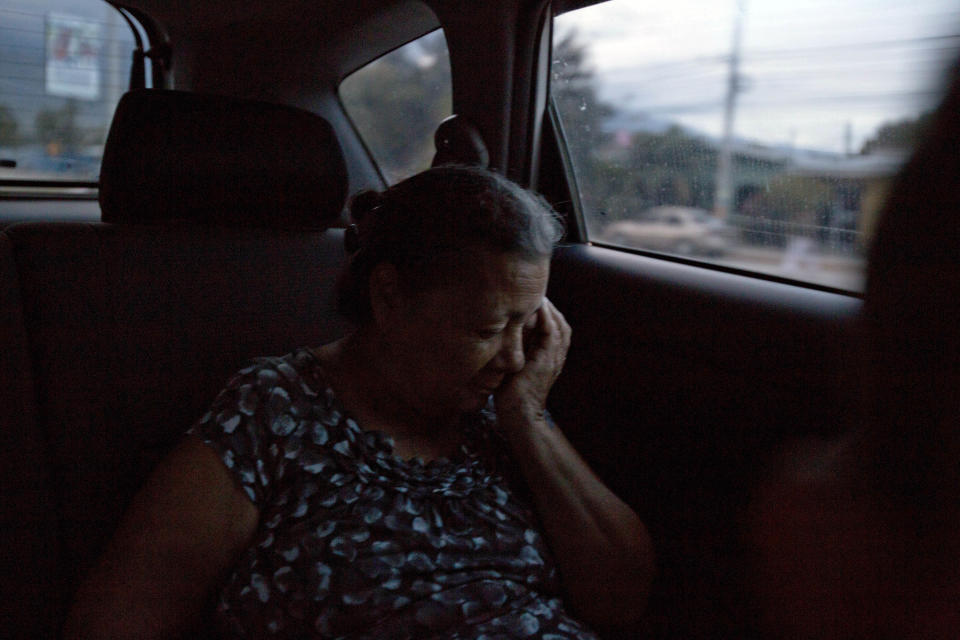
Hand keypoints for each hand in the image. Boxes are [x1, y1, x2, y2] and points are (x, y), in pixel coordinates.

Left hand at [495, 297, 570, 432]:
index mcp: (549, 356)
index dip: (546, 312)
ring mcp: (554, 358)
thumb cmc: (509, 393)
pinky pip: (553, 333)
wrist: (517, 414)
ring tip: (538, 295)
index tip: (533, 300)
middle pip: (560, 323)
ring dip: (549, 308)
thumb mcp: (512, 365)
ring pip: (559, 325)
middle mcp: (555, 356)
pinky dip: (548, 318)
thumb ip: (513, 350)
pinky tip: (539, 306)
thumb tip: (499, 334)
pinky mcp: (547, 360)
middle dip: (549, 307)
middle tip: (536, 293)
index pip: (554, 327)